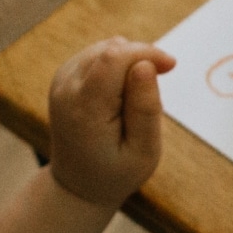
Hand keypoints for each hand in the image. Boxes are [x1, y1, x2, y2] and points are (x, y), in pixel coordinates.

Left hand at [43, 38, 174, 207]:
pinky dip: (117, 66)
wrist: (78, 185)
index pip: (114, 57)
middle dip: (140, 58)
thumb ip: (146, 109)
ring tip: (135, 99)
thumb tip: (145, 65)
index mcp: (85, 109)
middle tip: (155, 90)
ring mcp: (61, 81)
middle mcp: (66, 89)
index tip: (171, 67)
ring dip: (129, 63)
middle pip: (110, 49)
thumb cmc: (116, 172)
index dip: (147, 53)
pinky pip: (97, 55)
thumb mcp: (143, 152)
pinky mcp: (64, 77)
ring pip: (104, 48)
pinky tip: (121, 93)